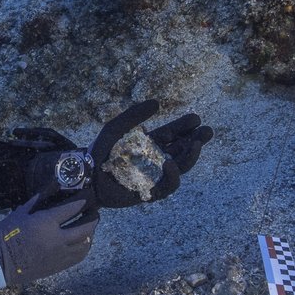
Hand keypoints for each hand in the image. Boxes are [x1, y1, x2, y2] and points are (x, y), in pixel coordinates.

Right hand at [0, 186, 97, 288]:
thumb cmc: (5, 233)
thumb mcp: (21, 212)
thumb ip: (40, 199)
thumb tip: (53, 185)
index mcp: (46, 223)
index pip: (73, 209)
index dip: (84, 201)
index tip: (89, 196)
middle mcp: (57, 239)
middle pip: (86, 228)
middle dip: (93, 217)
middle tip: (95, 211)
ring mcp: (59, 255)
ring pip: (85, 244)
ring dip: (90, 234)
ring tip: (89, 227)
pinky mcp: (58, 267)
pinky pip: (78, 257)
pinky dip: (83, 247)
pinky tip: (82, 242)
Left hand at [89, 100, 211, 206]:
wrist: (87, 176)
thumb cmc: (99, 152)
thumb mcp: (114, 128)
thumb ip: (133, 115)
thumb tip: (157, 102)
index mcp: (148, 144)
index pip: (171, 135)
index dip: (184, 127)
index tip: (196, 119)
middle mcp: (154, 159)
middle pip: (181, 149)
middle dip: (196, 140)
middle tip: (207, 131)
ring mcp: (154, 176)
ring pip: (180, 166)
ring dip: (191, 155)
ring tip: (197, 143)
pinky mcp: (150, 191)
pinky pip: (168, 185)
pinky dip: (172, 174)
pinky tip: (171, 162)